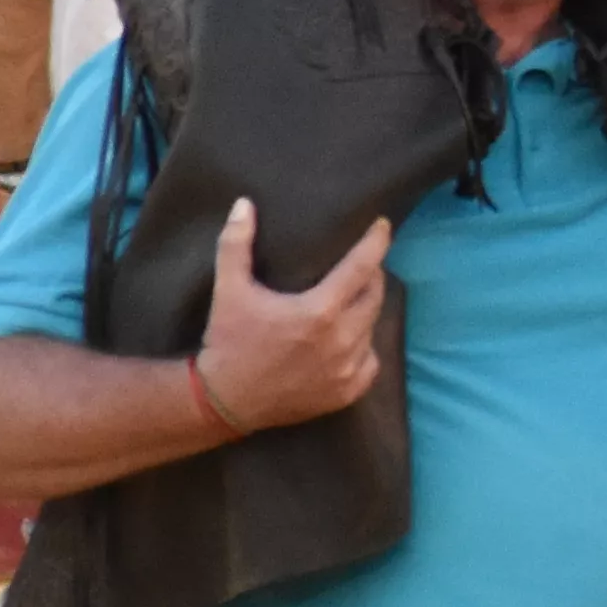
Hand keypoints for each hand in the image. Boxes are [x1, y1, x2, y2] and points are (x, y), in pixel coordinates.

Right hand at [192, 197, 393, 433]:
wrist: (223, 402)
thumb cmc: (229, 342)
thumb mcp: (229, 291)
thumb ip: (236, 245)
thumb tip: (244, 204)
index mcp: (320, 311)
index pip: (362, 267)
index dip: (376, 243)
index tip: (383, 226)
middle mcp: (342, 340)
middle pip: (374, 296)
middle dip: (372, 276)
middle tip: (361, 265)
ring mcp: (346, 370)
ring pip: (372, 328)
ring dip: (365, 311)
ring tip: (352, 299)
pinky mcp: (345, 393)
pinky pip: (371, 363)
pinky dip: (365, 347)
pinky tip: (351, 339)